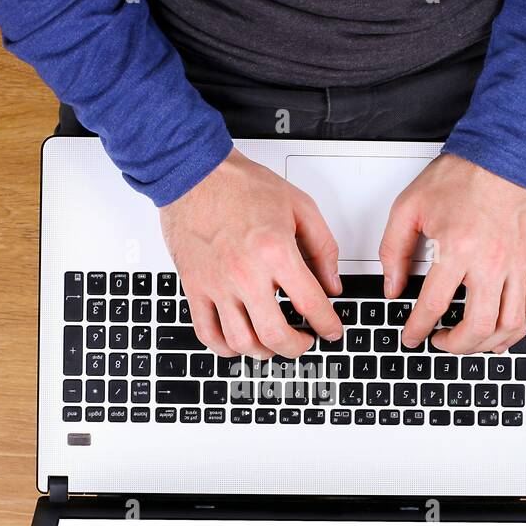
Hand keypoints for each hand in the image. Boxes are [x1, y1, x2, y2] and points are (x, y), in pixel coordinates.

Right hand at [159, 149, 343, 357]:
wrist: (194, 173)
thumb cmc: (241, 185)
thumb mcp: (299, 206)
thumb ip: (323, 248)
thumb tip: (332, 284)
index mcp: (275, 251)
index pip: (311, 304)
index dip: (328, 325)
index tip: (331, 331)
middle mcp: (245, 273)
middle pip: (275, 335)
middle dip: (297, 347)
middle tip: (304, 342)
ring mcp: (216, 284)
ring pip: (241, 342)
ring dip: (263, 352)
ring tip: (272, 343)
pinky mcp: (194, 287)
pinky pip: (207, 333)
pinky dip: (225, 348)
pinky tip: (237, 342)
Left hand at [379, 153, 525, 353]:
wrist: (506, 153)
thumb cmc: (462, 176)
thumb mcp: (410, 207)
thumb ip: (393, 250)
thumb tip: (393, 287)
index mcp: (457, 249)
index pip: (432, 306)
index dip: (417, 330)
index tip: (411, 336)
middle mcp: (491, 261)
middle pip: (477, 326)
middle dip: (455, 346)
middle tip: (441, 342)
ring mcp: (518, 264)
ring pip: (508, 325)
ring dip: (486, 344)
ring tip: (469, 343)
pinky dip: (517, 329)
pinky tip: (502, 334)